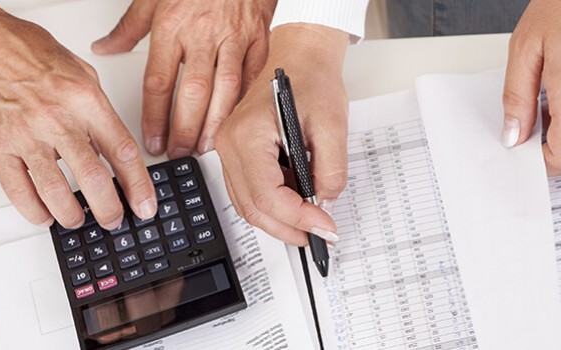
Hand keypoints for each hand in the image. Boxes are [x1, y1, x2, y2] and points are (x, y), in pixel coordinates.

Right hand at [0, 2, 157, 228]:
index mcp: (83, 99)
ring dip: (72, 216)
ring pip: (56, 193)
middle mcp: (56, 119)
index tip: (144, 204)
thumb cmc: (23, 51)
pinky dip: (35, 211)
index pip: (121, 151)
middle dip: (109, 210)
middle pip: (93, 179)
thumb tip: (112, 144)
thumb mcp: (78, 71)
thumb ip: (97, 109)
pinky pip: (19, 191)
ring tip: (78, 219)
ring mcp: (25, 136)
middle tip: (113, 219)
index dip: (138, 185)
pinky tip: (44, 215)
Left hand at [91, 0, 275, 158]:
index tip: (152, 139)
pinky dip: (243, 101)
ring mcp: (234, 37)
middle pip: (193, 93)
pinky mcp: (258, 37)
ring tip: (206, 145)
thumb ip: (128, 27)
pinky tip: (235, 119)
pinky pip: (251, 75)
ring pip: (226, 89)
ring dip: (215, 123)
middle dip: (185, 129)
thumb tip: (105, 47)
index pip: (159, 82)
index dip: (154, 117)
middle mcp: (204, 34)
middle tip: (179, 151)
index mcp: (173, 26)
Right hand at [214, 24, 347, 245]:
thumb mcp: (332, 124)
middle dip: (288, 228)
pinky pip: (249, 192)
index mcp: (247, 134)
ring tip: (311, 223)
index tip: (325, 226)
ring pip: (247, 205)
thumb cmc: (310, 79)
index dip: (298, 218)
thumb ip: (331, 169)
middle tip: (320, 235)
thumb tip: (325, 202)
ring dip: (279, 221)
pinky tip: (297, 204)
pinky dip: (272, 206)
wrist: (299, 57)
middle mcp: (228, 144)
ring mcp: (228, 150)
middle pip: (252, 207)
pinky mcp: (238, 154)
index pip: (266, 195)